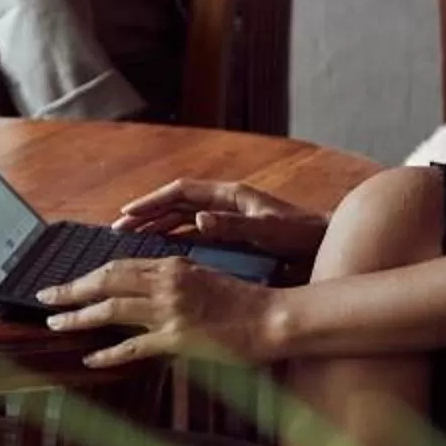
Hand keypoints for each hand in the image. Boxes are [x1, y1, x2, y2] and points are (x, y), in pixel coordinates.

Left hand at [39, 254, 280, 368]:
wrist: (273, 318)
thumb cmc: (245, 301)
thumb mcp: (205, 279)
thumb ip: (174, 282)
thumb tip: (145, 290)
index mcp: (173, 265)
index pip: (120, 266)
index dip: (90, 274)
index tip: (70, 281)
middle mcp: (166, 283)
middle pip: (106, 280)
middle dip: (71, 289)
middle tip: (46, 296)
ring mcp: (169, 311)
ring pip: (111, 308)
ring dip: (78, 316)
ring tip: (55, 322)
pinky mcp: (176, 338)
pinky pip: (133, 346)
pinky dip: (108, 352)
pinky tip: (91, 358)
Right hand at [114, 178, 328, 259]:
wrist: (326, 245)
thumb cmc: (302, 236)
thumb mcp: (268, 232)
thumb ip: (234, 226)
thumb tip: (198, 219)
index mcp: (230, 195)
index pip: (181, 192)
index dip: (152, 201)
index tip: (127, 212)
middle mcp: (226, 203)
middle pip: (176, 204)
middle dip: (147, 214)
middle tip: (119, 229)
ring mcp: (229, 218)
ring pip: (182, 219)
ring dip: (157, 227)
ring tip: (131, 240)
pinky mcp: (233, 234)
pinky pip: (195, 234)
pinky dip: (175, 239)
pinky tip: (162, 253)